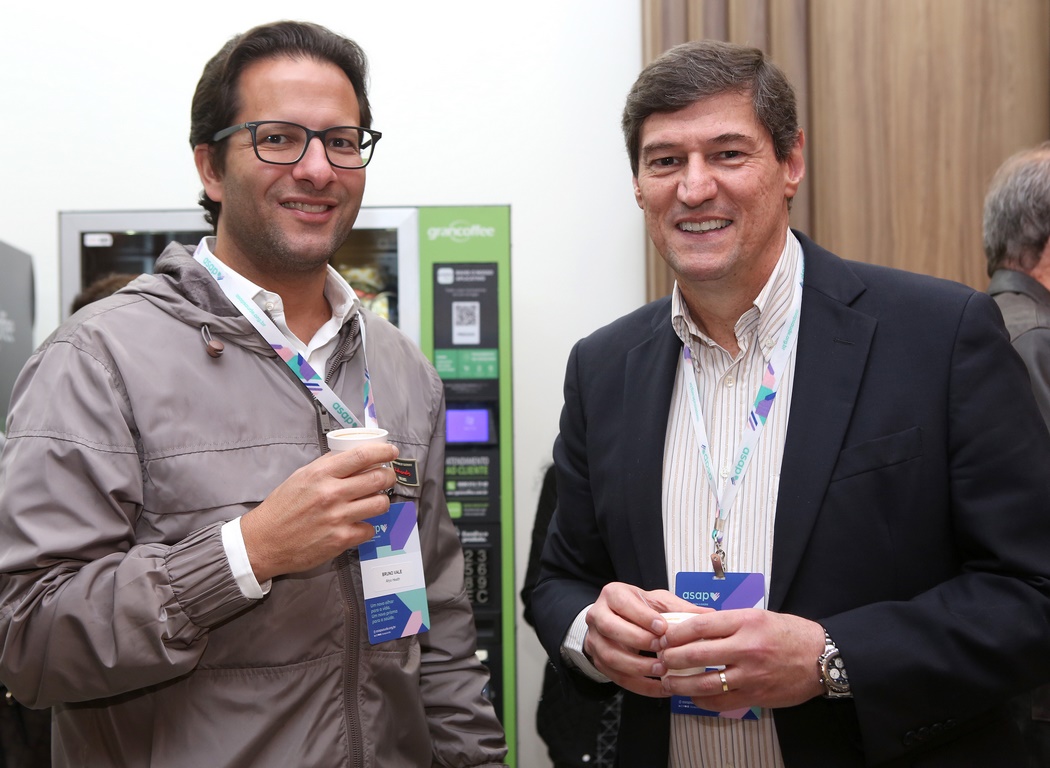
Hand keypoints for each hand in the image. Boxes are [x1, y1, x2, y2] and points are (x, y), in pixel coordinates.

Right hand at [241, 441, 398, 581]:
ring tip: (373, 501)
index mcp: (321, 473)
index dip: (383, 452)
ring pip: (380, 503)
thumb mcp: (300, 477)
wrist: (264, 541)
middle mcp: (332, 493)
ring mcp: (338, 517)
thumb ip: (327, 466)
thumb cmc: (281, 508)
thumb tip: (352, 455)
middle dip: (388, 476)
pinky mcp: (341, 539)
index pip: (362, 455)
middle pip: (378, 478)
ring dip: (381, 501)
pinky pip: (370, 529)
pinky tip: (357, 524)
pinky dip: (367, 527)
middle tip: (387, 477)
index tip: (391, 452)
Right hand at [583, 583, 712, 697]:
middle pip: (611, 628)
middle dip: (638, 640)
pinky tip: (659, 687)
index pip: (623, 604)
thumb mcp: (657, 602)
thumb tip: (709, 614)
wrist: (616, 620)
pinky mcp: (599, 662)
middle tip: (663, 649)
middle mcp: (598, 616)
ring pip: (610, 656)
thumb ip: (680, 608)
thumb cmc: (638, 608)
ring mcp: (595, 640)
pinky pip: (617, 677)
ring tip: (662, 671)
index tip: (663, 628)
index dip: (643, 617)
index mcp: (612, 595)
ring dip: (637, 666)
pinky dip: (639, 685)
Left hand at [654, 609, 825, 710]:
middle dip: (672, 657)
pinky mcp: (755, 695)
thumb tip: (693, 626)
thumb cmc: (790, 634)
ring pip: (705, 681)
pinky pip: (720, 701)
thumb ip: (727, 622)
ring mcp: (751, 674)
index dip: (675, 632)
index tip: (663, 636)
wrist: (821, 658)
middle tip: (660, 658)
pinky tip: (692, 695)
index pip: (700, 625)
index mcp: (746, 621)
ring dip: (681, 683)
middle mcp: (747, 647)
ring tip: (668, 681)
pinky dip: (701, 699)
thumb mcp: (758, 616)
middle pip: (697, 653)